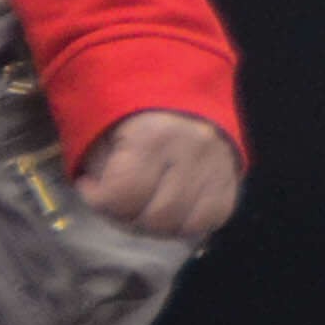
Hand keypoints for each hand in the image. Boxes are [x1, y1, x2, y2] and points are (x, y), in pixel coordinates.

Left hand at [71, 109, 240, 242]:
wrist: (180, 97)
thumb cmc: (132, 120)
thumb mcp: (106, 134)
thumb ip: (101, 168)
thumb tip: (103, 200)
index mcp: (154, 134)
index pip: (124, 194)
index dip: (99, 201)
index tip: (92, 188)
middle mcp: (194, 148)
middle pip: (158, 217)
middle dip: (130, 218)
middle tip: (120, 203)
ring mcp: (218, 164)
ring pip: (186, 225)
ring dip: (158, 226)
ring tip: (144, 208)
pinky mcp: (233, 176)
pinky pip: (213, 218)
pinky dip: (188, 224)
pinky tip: (171, 211)